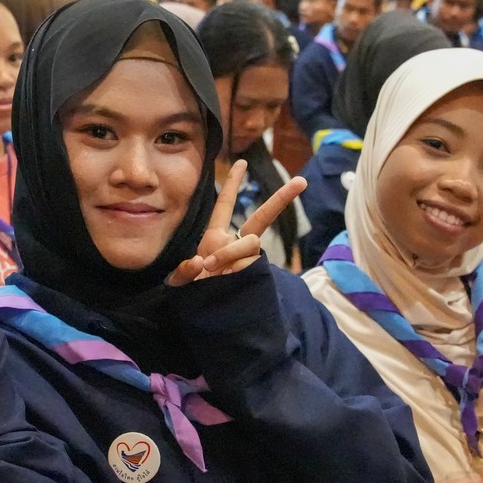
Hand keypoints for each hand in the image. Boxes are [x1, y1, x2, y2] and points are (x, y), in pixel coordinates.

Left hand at [165, 159, 305, 285]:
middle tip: (301, 181)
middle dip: (281, 199)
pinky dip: (235, 267)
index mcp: (215, 238)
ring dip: (229, 252)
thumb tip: (199, 261)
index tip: (242, 162)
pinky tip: (227, 277)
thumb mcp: (180, 283)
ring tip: (211, 268)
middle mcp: (236, 244)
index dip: (234, 184)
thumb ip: (183, 272)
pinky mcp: (255, 274)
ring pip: (250, 242)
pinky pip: (251, 263)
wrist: (210, 320)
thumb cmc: (194, 296)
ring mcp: (248, 259)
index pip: (225, 205)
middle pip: (262, 218)